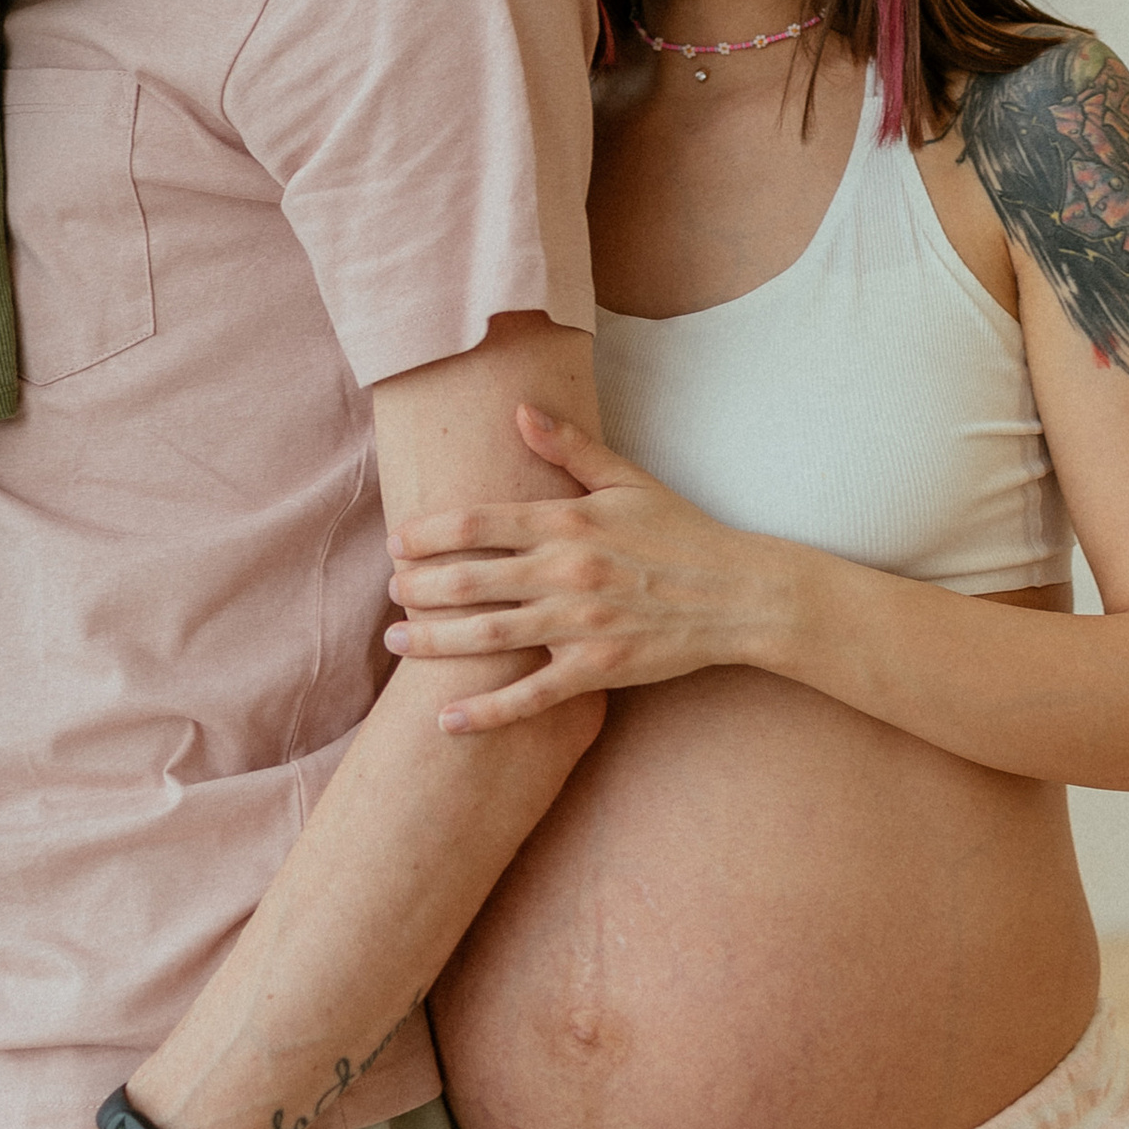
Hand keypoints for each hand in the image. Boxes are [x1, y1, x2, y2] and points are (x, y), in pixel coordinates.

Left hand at [384, 402, 788, 727]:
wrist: (739, 593)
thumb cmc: (682, 533)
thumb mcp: (628, 480)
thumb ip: (570, 447)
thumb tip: (519, 409)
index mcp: (569, 522)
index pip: (479, 523)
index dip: (429, 533)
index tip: (397, 540)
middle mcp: (566, 573)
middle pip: (469, 580)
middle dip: (418, 586)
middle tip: (389, 589)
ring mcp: (579, 625)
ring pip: (487, 637)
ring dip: (433, 641)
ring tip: (395, 642)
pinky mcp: (596, 669)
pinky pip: (530, 696)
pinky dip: (485, 712)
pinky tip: (445, 719)